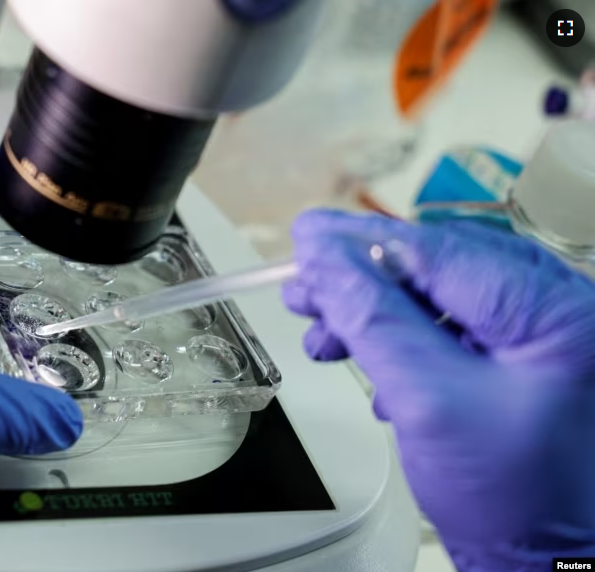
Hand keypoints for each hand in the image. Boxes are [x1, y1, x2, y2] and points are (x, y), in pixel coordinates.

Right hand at [283, 209, 594, 568]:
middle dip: (360, 278)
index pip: (437, 250)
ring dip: (373, 310)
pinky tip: (371, 362)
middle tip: (305, 290)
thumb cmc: (520, 503)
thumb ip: (373, 320)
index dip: (360, 243)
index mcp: (552, 310)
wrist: (546, 566)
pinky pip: (450, 326)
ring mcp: (539, 337)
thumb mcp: (428, 401)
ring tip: (326, 334)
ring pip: (438, 295)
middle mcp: (555, 311)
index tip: (306, 239)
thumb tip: (327, 262)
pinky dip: (400, 337)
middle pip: (436, 267)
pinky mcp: (520, 361)